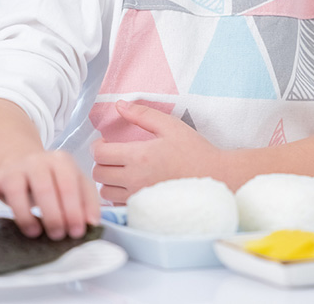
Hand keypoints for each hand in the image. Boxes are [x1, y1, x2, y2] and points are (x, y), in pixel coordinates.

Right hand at [0, 150, 99, 239]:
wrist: (21, 162)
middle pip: (44, 188)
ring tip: (34, 232)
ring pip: (15, 190)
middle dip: (53, 216)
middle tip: (58, 235)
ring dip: (25, 215)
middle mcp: (35, 161)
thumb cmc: (52, 179)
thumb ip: (87, 200)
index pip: (69, 185)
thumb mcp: (74, 182)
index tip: (76, 232)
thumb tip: (92, 222)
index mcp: (60, 161)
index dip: (74, 210)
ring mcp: (12, 169)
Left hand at [91, 100, 222, 203]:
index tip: (106, 142)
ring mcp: (138, 196)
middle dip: (101, 161)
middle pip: (98, 173)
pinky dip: (118, 195)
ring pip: (105, 191)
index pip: (100, 153)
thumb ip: (142, 114)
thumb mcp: (171, 125)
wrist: (215, 178)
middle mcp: (134, 178)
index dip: (98, 145)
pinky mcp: (144, 207)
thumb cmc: (195, 151)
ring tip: (121, 170)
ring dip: (108, 180)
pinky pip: (118, 204)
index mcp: (139, 156)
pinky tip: (130, 185)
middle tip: (113, 155)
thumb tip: (119, 105)